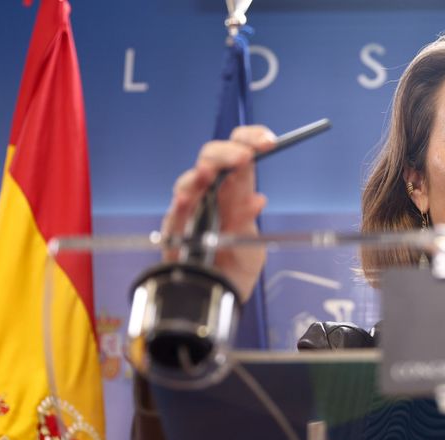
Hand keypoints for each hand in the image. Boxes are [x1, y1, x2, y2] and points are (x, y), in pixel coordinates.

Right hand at [162, 125, 276, 300]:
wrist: (223, 294)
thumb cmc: (237, 265)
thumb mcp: (252, 245)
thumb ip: (249, 221)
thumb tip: (258, 199)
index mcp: (236, 190)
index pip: (242, 152)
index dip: (253, 140)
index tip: (270, 142)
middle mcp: (211, 193)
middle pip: (212, 158)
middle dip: (227, 152)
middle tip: (244, 157)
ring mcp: (191, 208)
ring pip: (189, 180)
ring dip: (200, 173)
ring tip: (208, 171)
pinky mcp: (176, 229)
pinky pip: (175, 213)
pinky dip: (180, 204)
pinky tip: (186, 199)